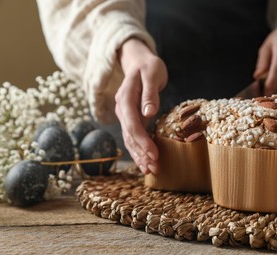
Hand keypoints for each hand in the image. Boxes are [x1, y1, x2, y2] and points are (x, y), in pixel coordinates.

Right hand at [115, 38, 167, 174]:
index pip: (132, 124)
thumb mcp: (152, 74)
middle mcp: (122, 109)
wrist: (139, 62)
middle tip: (155, 168)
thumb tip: (148, 113)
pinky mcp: (131, 118)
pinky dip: (139, 150)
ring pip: (129, 139)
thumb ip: (149, 93)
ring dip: (139, 156)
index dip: (142, 141)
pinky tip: (145, 162)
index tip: (154, 154)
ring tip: (150, 170)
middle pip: (129, 135)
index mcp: (125, 98)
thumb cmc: (149, 66)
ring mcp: (125, 114)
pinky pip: (133, 137)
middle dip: (142, 153)